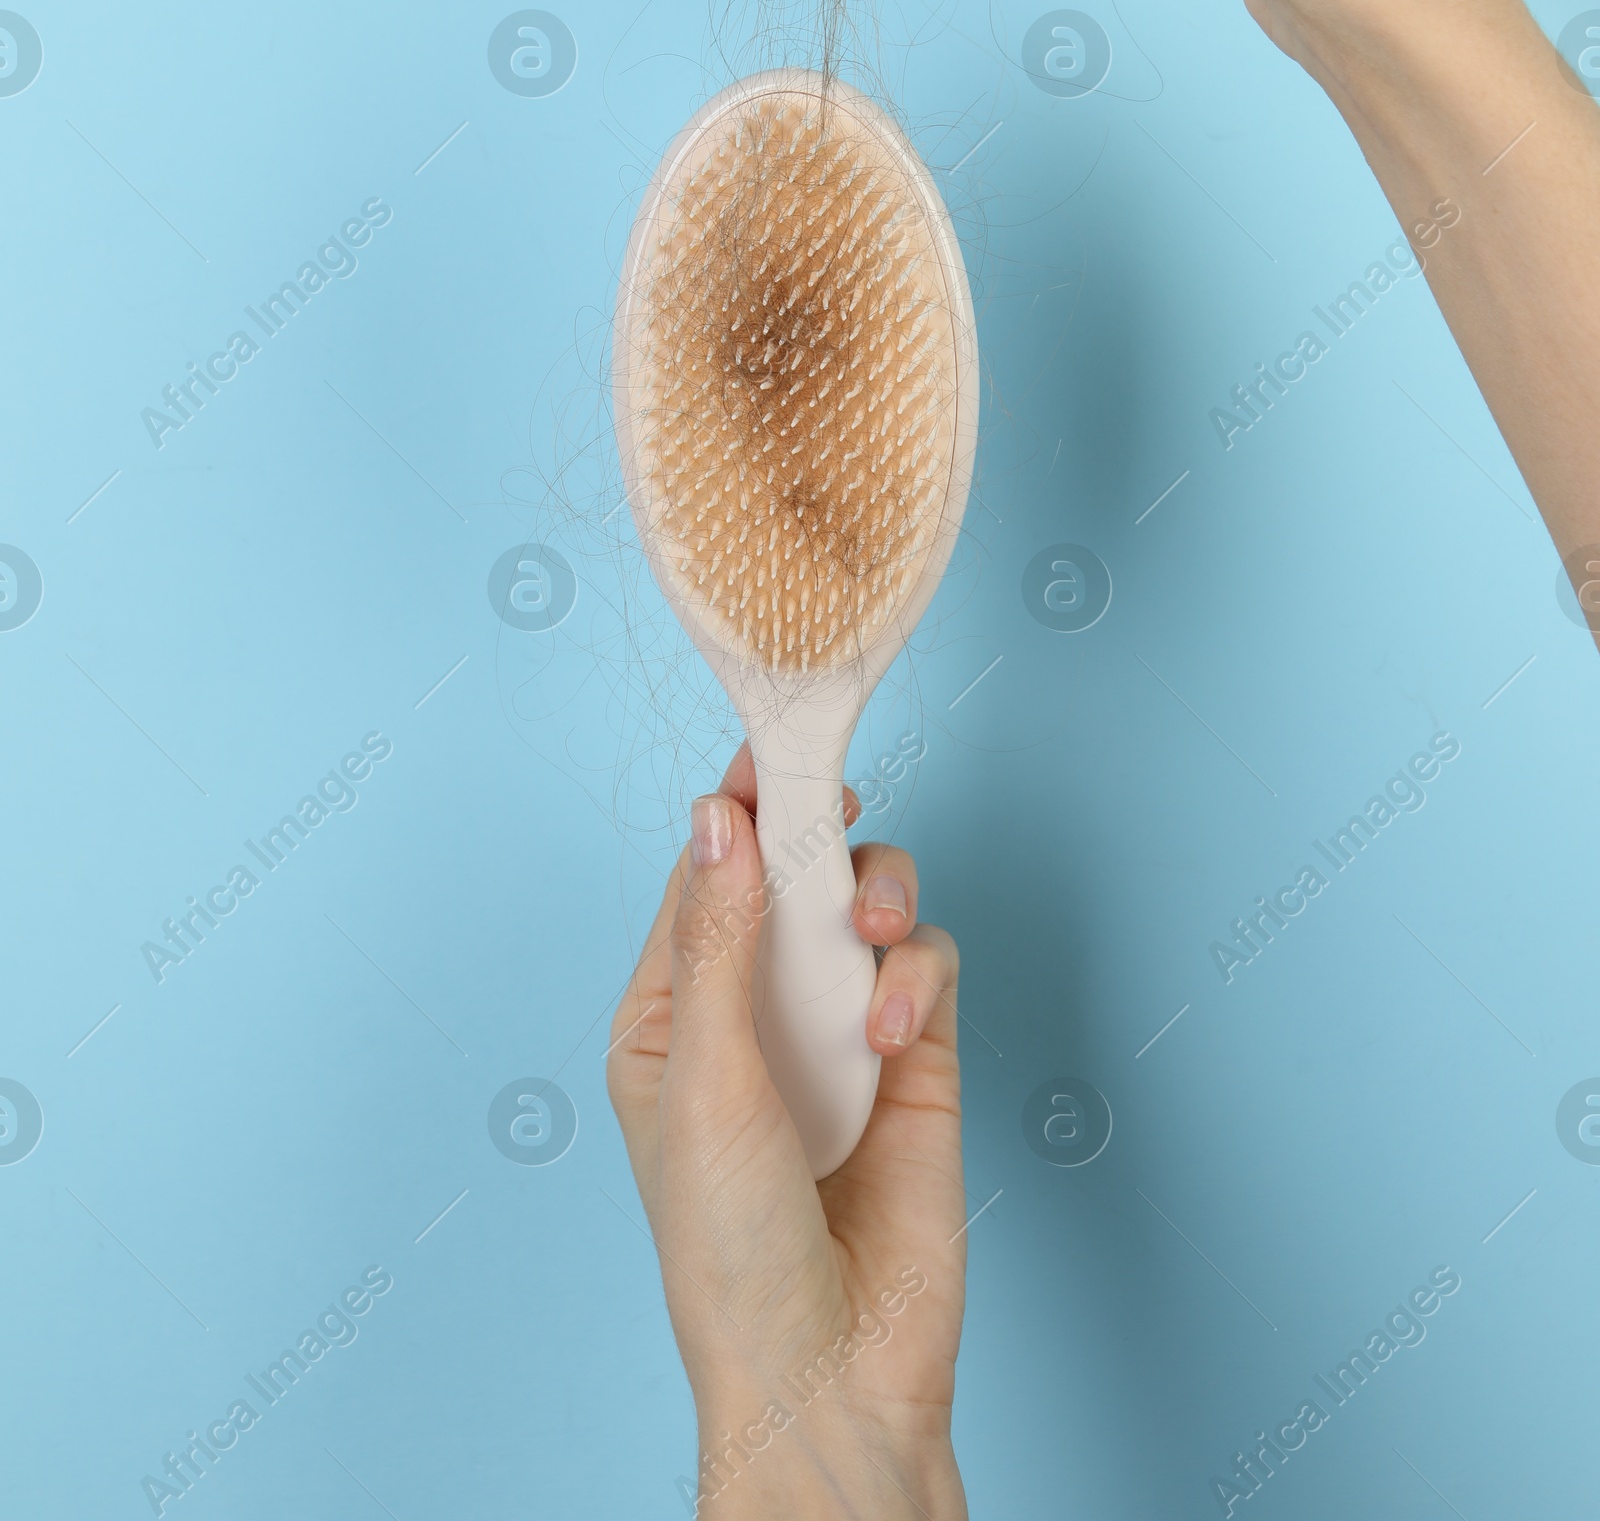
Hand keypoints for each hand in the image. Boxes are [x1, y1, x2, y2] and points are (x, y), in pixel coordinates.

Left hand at [607, 746, 967, 1518]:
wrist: (830, 1375)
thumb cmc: (730, 1251)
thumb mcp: (703, 1080)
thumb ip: (721, 941)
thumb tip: (718, 817)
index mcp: (672, 1013)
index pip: (704, 875)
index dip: (737, 804)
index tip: (772, 741)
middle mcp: (754, 1010)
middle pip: (794, 872)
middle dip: (816, 838)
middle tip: (835, 810)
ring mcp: (837, 1031)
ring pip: (867, 905)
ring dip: (874, 901)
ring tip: (868, 945)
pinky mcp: (914, 1059)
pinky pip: (923, 967)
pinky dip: (913, 978)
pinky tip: (891, 1033)